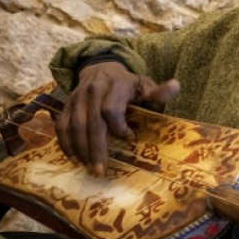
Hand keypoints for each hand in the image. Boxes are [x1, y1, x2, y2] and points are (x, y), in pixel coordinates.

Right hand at [56, 62, 179, 174]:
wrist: (99, 68)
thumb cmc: (126, 84)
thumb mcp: (144, 84)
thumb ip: (158, 91)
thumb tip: (176, 86)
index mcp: (113, 87)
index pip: (110, 110)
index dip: (118, 127)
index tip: (130, 139)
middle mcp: (92, 92)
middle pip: (91, 122)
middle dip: (96, 148)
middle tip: (101, 170)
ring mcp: (76, 99)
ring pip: (74, 125)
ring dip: (80, 149)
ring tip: (89, 168)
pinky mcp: (66, 105)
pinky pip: (62, 125)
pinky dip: (66, 142)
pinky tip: (74, 158)